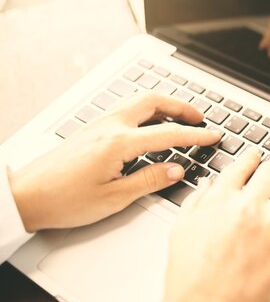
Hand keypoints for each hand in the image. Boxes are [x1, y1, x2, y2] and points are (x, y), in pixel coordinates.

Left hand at [8, 93, 220, 231]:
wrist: (25, 196)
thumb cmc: (63, 199)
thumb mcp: (114, 198)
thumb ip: (150, 180)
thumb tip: (177, 169)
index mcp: (119, 143)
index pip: (168, 134)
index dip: (195, 135)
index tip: (213, 135)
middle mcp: (110, 127)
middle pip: (154, 101)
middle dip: (181, 106)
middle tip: (200, 117)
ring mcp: (99, 125)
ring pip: (139, 101)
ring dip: (164, 105)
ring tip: (180, 117)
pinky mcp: (92, 130)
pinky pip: (127, 109)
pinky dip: (147, 110)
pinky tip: (151, 124)